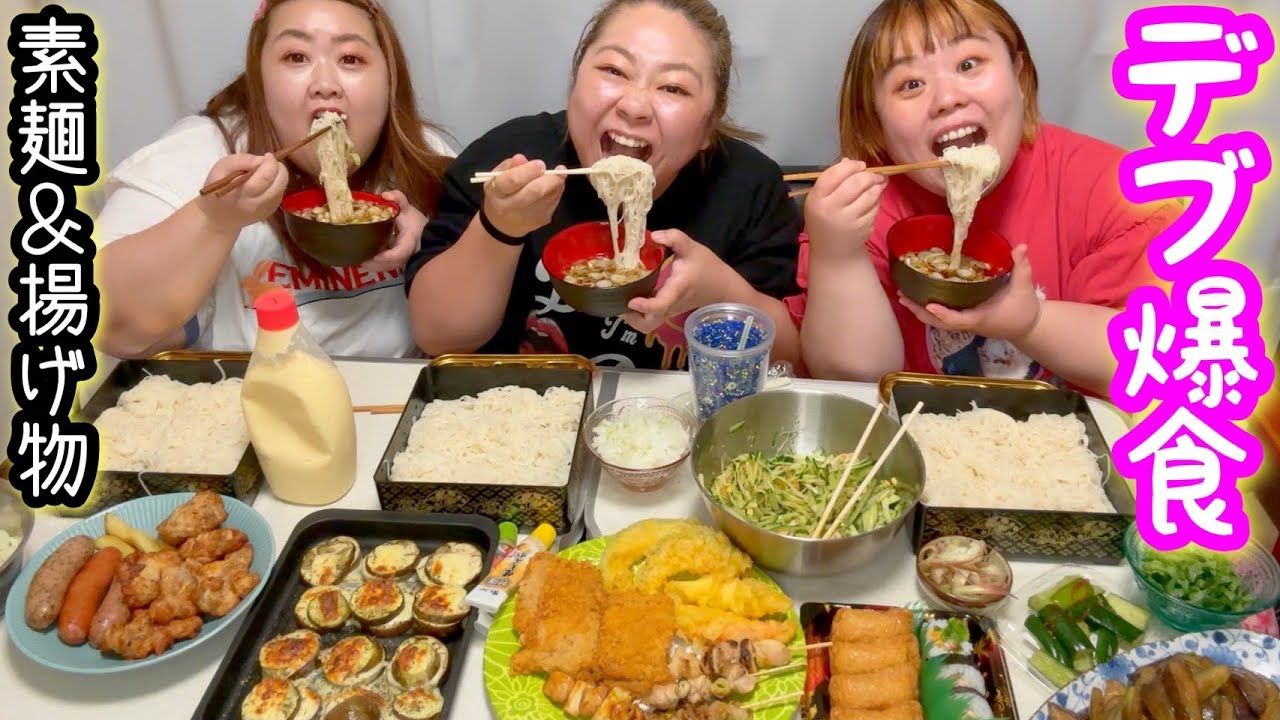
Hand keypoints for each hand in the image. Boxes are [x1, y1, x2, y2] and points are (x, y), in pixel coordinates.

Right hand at [198, 153, 287, 233]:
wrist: (217, 217)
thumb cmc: (217, 189)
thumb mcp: (221, 168)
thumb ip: (242, 161)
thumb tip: (262, 159)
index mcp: (243, 194)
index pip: (266, 177)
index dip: (271, 163)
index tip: (267, 155)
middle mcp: (257, 205)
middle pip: (280, 184)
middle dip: (279, 169)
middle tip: (269, 163)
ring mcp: (265, 211)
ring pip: (282, 189)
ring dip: (278, 177)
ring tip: (265, 173)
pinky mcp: (269, 213)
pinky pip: (280, 195)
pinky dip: (276, 185)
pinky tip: (265, 184)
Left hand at [362, 190, 423, 272]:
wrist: (427, 233)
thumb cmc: (416, 222)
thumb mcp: (408, 208)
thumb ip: (398, 199)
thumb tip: (384, 195)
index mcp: (409, 241)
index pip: (400, 252)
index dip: (387, 256)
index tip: (374, 257)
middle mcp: (407, 254)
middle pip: (390, 264)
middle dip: (374, 264)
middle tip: (358, 260)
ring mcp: (403, 260)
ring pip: (387, 267)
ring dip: (373, 267)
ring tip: (358, 262)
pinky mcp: (398, 262)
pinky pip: (386, 266)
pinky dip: (375, 265)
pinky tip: (364, 262)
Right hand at [481, 154, 565, 238]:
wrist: (503, 224)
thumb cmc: (499, 194)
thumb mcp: (496, 177)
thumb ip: (509, 166)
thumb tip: (522, 158)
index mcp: (496, 193)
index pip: (513, 180)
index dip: (529, 170)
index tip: (540, 164)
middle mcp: (511, 208)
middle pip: (534, 191)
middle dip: (549, 178)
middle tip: (559, 169)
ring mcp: (527, 217)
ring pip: (548, 197)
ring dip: (557, 184)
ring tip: (559, 174)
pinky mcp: (540, 221)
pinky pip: (554, 203)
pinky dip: (557, 191)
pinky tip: (555, 185)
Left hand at [621, 229, 734, 333]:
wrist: (722, 287)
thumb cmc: (707, 267)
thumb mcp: (692, 247)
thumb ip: (674, 238)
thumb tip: (653, 235)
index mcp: (676, 290)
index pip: (661, 305)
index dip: (645, 306)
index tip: (631, 300)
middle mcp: (671, 305)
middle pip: (649, 323)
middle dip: (632, 317)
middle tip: (620, 300)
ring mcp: (669, 311)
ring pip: (648, 325)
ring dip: (634, 318)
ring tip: (624, 300)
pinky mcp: (668, 312)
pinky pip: (651, 320)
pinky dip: (639, 315)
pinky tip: (633, 298)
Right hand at [802, 158, 886, 258]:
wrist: (832, 252)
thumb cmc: (824, 220)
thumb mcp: (820, 199)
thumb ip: (833, 179)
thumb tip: (850, 160)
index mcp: (817, 199)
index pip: (835, 173)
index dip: (851, 166)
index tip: (860, 165)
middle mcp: (831, 209)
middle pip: (856, 182)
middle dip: (869, 175)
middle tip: (875, 175)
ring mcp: (848, 220)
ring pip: (870, 195)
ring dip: (877, 187)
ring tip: (876, 185)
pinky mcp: (863, 228)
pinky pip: (875, 207)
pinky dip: (877, 201)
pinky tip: (872, 202)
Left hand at [897, 245, 1041, 341]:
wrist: (1028, 327)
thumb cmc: (1025, 308)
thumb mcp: (1024, 286)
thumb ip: (1021, 266)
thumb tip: (1020, 247)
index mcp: (980, 317)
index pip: (958, 319)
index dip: (943, 313)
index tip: (929, 305)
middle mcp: (969, 322)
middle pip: (940, 322)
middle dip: (920, 312)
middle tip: (902, 297)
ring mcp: (966, 323)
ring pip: (938, 322)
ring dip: (920, 311)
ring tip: (903, 297)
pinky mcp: (965, 320)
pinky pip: (943, 318)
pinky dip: (929, 311)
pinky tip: (919, 299)